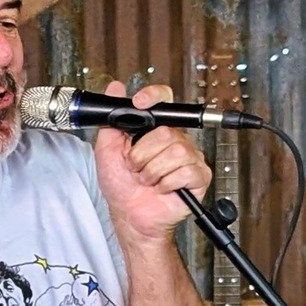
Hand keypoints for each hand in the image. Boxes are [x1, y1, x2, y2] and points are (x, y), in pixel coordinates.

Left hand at [94, 82, 211, 245]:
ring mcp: (189, 157)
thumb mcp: (107, 152)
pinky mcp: (198, 176)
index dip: (154, 96)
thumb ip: (110, 121)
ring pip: (175, 152)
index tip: (139, 103)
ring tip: (147, 181)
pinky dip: (166, 184)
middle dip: (142, 155)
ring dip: (152, 171)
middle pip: (165, 132)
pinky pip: (185, 171)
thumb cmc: (121, 187)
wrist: (130, 216)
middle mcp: (175, 139)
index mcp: (156, 130)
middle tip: (136, 169)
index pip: (164, 99)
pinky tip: (162, 189)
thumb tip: (115, 89)